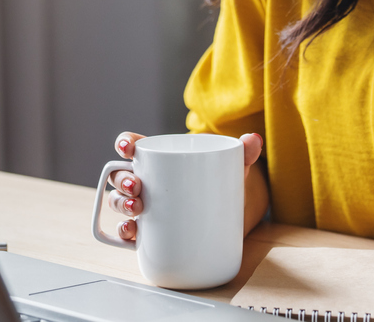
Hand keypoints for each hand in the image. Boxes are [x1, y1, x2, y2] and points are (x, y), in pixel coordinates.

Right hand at [107, 131, 263, 241]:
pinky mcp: (150, 231)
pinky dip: (123, 233)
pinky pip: (128, 232)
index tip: (129, 149)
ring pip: (119, 202)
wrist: (230, 214)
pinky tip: (130, 233)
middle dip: (123, 180)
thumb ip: (244, 152)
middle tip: (137, 187)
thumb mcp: (232, 166)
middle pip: (121, 176)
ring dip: (120, 205)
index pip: (132, 145)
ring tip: (136, 209)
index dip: (124, 143)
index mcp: (159, 158)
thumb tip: (254, 140)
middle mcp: (146, 181)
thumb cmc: (221, 181)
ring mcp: (146, 207)